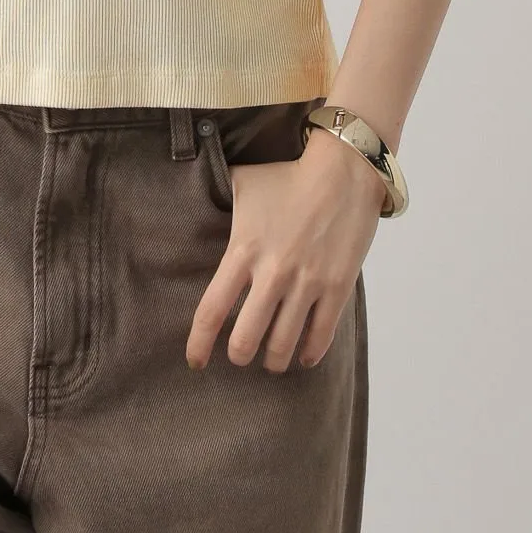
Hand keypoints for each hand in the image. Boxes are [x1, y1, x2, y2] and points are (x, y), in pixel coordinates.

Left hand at [185, 126, 384, 371]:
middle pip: (246, 339)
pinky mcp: (338, 287)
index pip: (212, 309)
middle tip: (240, 355)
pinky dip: (309, 354)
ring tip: (270, 360)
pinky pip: (321, 335)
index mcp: (243, 250)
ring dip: (274, 360)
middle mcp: (273, 272)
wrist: (343, 170)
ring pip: (283, 344)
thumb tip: (188, 196)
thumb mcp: (242, 183)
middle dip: (239, 355)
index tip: (195, 362)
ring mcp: (308, 282)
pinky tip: (303, 357)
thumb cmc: (287, 176)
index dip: (199, 343)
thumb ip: (216, 199)